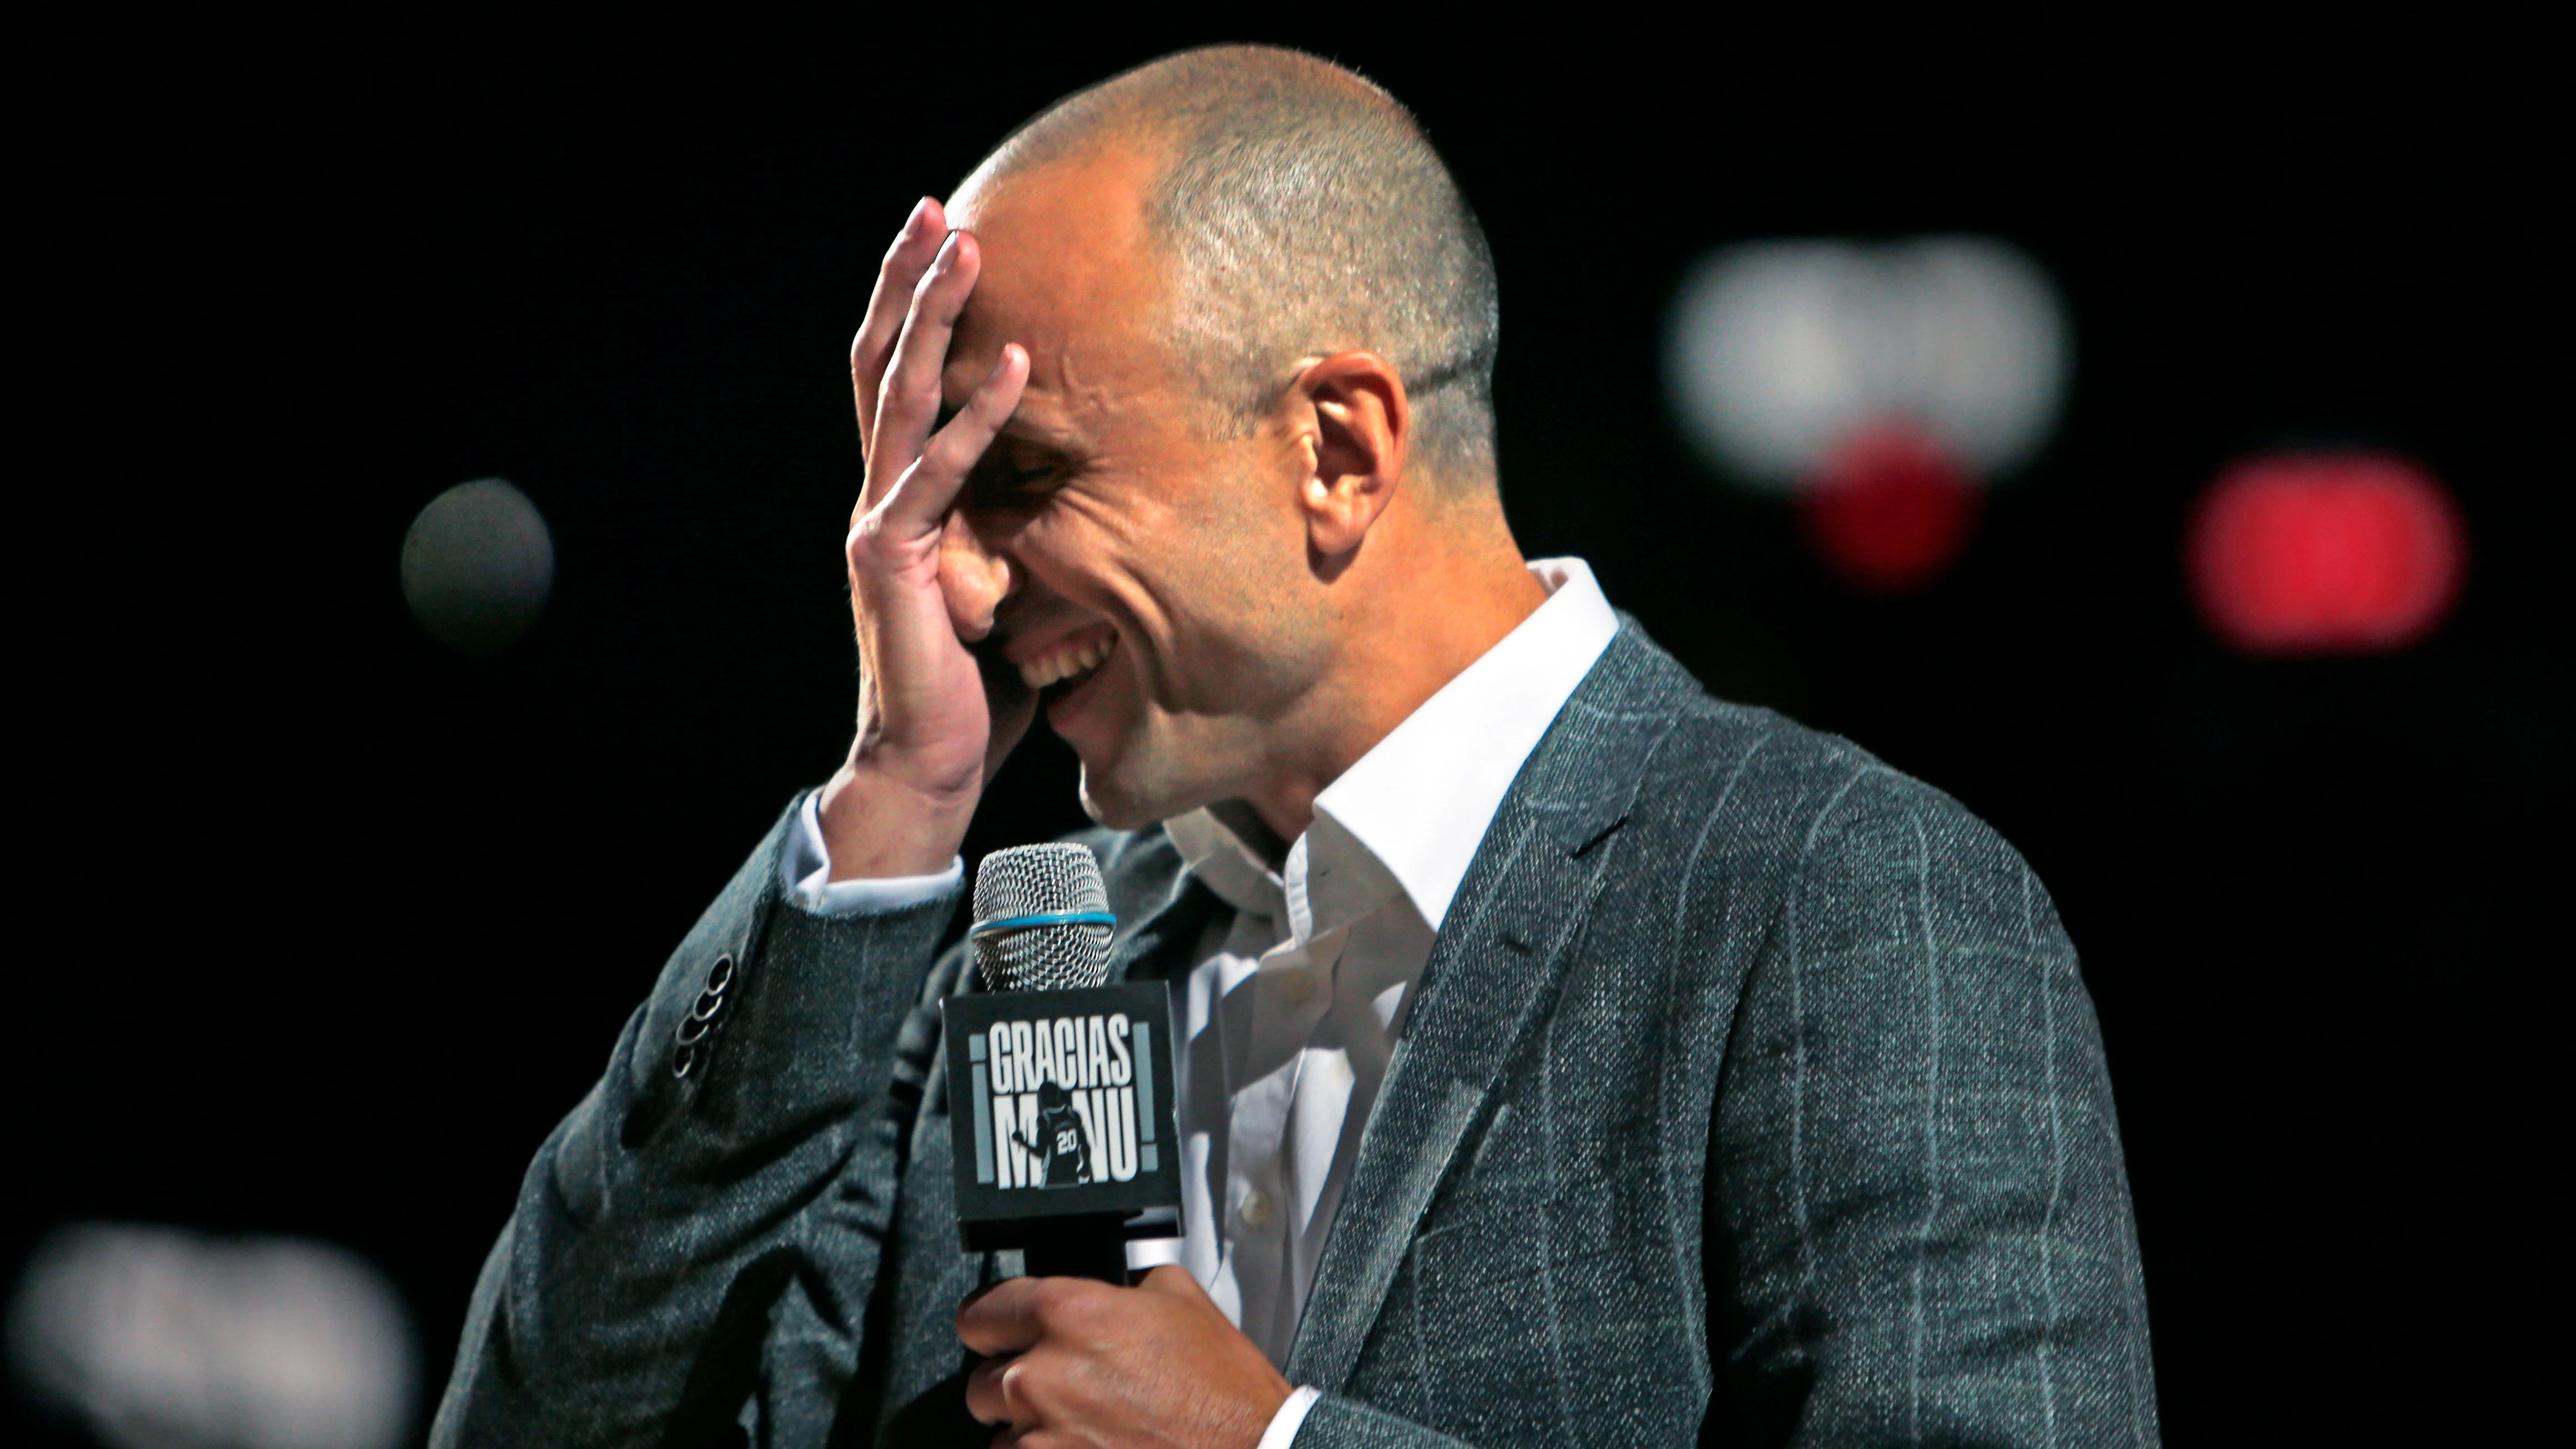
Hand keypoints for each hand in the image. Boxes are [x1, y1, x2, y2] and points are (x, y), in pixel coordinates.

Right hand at [819, 198, 1032, 877]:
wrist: (928, 764)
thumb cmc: (974, 685)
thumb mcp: (1007, 586)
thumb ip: (1019, 531)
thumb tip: (1078, 496)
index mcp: (903, 497)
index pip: (898, 381)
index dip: (911, 308)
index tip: (942, 240)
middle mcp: (881, 496)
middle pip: (882, 364)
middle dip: (907, 282)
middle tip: (936, 208)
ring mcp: (880, 523)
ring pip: (898, 396)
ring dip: (933, 316)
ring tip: (968, 248)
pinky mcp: (894, 560)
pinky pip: (940, 476)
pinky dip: (978, 418)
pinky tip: (1017, 366)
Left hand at [959, 1266, 1292, 1448]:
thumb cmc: (1222, 1391)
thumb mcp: (1179, 1299)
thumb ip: (1123, 1287)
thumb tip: (1106, 1289)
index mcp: (1067, 1314)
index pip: (979, 1313)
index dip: (994, 1324)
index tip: (1001, 1333)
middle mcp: (1041, 1375)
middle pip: (981, 1380)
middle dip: (1015, 1384)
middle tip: (1061, 1388)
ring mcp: (1040, 1438)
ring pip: (1000, 1434)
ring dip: (1031, 1432)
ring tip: (1084, 1427)